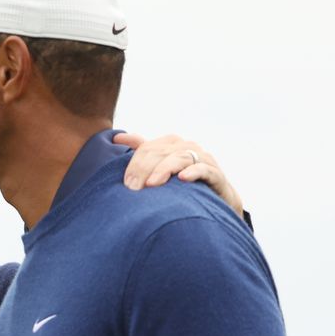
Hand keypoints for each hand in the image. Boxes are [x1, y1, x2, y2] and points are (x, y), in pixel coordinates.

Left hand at [115, 132, 244, 218]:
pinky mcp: (215, 174)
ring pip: (179, 158)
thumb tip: (117, 137)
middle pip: (160, 153)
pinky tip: (182, 178)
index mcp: (171, 144)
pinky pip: (203, 169)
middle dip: (144, 169)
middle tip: (133, 188)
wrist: (217, 198)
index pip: (147, 147)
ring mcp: (203, 159)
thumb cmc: (183, 182)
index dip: (134, 163)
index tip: (125, 182)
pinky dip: (193, 172)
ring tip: (152, 184)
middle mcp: (187, 147)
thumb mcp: (161, 165)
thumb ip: (142, 150)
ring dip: (164, 170)